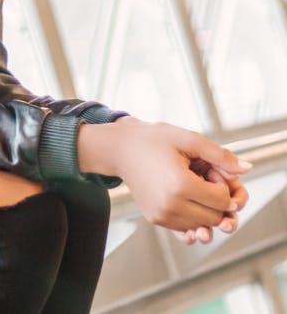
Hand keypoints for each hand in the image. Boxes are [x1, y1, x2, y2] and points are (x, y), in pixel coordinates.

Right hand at [78, 118, 250, 232]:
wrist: (120, 149)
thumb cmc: (154, 140)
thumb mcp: (187, 139)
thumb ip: (219, 155)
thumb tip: (246, 169)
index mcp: (180, 185)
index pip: (222, 200)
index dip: (222, 184)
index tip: (208, 169)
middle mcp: (171, 206)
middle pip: (214, 217)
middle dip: (216, 200)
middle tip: (201, 177)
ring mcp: (162, 216)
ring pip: (202, 225)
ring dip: (205, 209)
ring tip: (191, 186)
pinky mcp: (156, 219)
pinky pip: (185, 228)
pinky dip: (192, 216)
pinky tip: (184, 197)